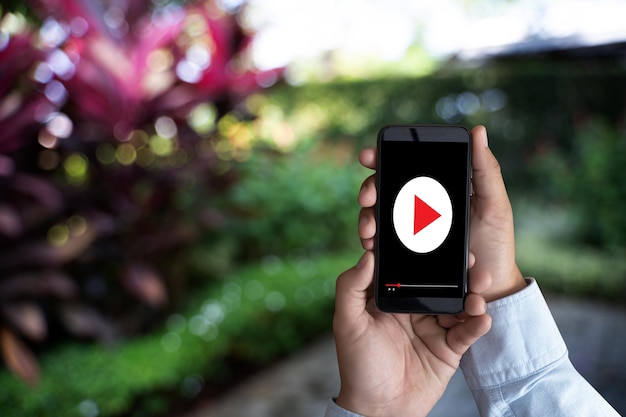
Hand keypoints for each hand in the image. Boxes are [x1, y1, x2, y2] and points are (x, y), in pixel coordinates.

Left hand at [334, 251, 491, 416]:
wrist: (379, 409)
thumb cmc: (357, 365)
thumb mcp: (347, 323)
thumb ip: (351, 287)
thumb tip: (367, 255)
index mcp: (390, 297)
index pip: (407, 266)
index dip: (420, 250)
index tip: (433, 233)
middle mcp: (414, 307)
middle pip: (439, 281)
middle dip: (456, 269)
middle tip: (468, 257)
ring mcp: (433, 326)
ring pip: (458, 302)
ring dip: (472, 293)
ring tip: (478, 288)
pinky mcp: (449, 347)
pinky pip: (467, 330)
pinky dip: (477, 323)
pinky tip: (481, 315)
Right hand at [357, 125, 525, 301]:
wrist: (490, 289)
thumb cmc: (496, 244)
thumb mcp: (495, 205)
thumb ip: (486, 171)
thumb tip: (478, 130)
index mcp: (439, 188)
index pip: (407, 166)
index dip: (383, 157)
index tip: (368, 156)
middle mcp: (420, 205)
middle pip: (385, 188)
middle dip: (370, 189)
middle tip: (367, 197)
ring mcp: (410, 229)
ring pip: (378, 214)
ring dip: (367, 217)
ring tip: (369, 229)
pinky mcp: (404, 252)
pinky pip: (382, 241)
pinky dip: (371, 240)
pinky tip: (370, 244)